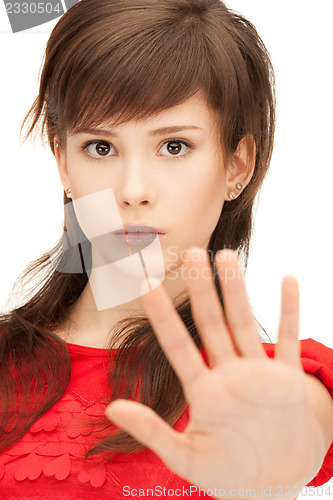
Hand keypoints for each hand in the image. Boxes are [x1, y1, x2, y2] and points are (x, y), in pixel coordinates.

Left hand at [105, 248, 316, 498]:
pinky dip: (291, 310)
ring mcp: (259, 373)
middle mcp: (229, 374)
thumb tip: (110, 408)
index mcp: (204, 392)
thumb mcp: (186, 458)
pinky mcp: (289, 380)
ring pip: (245, 323)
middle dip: (202, 289)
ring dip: (237, 290)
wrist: (274, 485)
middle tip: (191, 252)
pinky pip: (290, 340)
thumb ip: (151, 432)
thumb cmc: (229, 474)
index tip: (146, 283)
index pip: (178, 346)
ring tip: (226, 256)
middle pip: (212, 323)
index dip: (162, 315)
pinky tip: (287, 280)